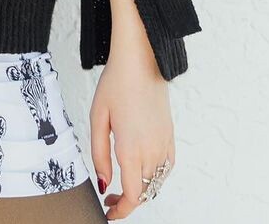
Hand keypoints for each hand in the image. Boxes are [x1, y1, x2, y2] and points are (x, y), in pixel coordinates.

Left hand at [90, 49, 175, 218]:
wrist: (141, 60)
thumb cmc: (116, 83)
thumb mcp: (98, 117)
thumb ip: (99, 154)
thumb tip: (104, 183)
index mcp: (131, 148)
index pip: (132, 196)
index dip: (121, 210)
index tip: (110, 212)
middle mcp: (151, 150)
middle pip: (143, 192)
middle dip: (126, 200)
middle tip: (109, 197)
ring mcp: (164, 144)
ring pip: (155, 182)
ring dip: (140, 188)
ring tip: (122, 182)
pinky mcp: (171, 136)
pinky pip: (166, 167)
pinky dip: (154, 175)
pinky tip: (141, 168)